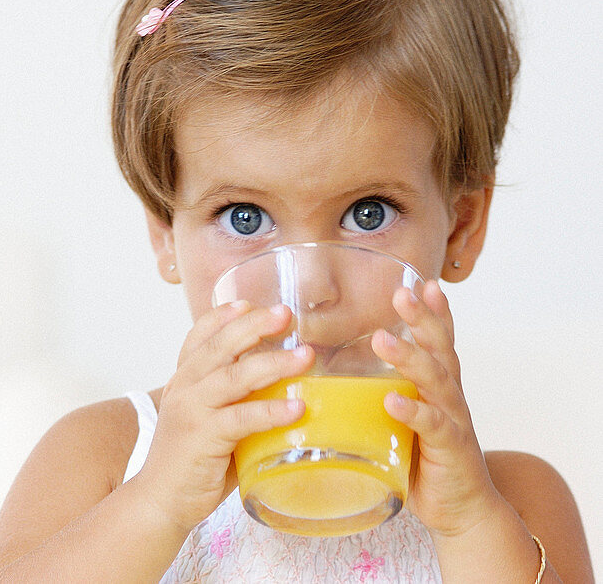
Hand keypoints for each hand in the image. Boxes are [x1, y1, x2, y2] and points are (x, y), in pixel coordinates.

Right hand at [137, 300, 314, 531]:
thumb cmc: (192, 463)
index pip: (198, 337)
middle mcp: (184, 387)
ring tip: (305, 357)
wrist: (160, 500)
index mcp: (183, 380)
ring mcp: (192, 410)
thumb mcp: (209, 421)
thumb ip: (235, 403)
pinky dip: (271, 411)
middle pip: (220, 345)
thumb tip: (284, 392)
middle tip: (285, 314)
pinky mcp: (203, 437)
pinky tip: (297, 408)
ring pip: (235, 375)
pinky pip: (242, 417)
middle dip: (254, 325)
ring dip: (273, 363)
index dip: (222, 316)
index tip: (248, 302)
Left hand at [372, 280, 503, 537]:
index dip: (433, 312)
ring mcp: (453, 421)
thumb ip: (380, 393)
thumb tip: (329, 372)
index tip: (421, 281)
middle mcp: (449, 396)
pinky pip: (433, 427)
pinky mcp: (450, 449)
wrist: (462, 509)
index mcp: (438, 386)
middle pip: (440, 349)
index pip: (439, 341)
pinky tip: (393, 401)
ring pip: (436, 381)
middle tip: (402, 293)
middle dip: (422, 319)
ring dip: (410, 358)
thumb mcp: (401, 418)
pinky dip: (414, 412)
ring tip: (384, 339)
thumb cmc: (424, 459)